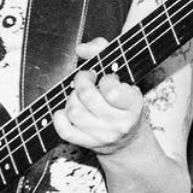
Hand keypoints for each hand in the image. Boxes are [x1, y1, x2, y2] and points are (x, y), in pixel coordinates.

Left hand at [51, 38, 146, 155]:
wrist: (128, 139)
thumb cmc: (124, 103)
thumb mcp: (124, 75)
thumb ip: (104, 52)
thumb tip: (81, 49)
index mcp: (132, 104)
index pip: (112, 91)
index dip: (105, 79)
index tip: (107, 78)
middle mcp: (118, 123)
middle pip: (88, 97)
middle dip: (82, 80)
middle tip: (86, 78)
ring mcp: (102, 135)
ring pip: (74, 111)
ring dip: (72, 97)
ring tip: (79, 95)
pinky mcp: (87, 143)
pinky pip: (65, 130)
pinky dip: (60, 117)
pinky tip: (66, 110)